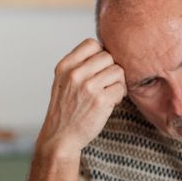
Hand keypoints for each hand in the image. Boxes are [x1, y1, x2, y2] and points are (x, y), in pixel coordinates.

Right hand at [35, 39, 126, 155]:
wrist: (60, 137)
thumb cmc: (65, 109)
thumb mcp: (63, 81)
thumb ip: (79, 65)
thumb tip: (106, 51)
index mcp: (65, 66)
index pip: (91, 44)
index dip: (101, 54)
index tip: (99, 69)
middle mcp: (75, 74)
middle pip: (108, 56)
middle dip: (111, 70)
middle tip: (106, 84)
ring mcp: (88, 87)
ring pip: (118, 71)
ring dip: (118, 83)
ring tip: (108, 93)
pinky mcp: (100, 100)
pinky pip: (121, 88)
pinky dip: (119, 96)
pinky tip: (110, 103)